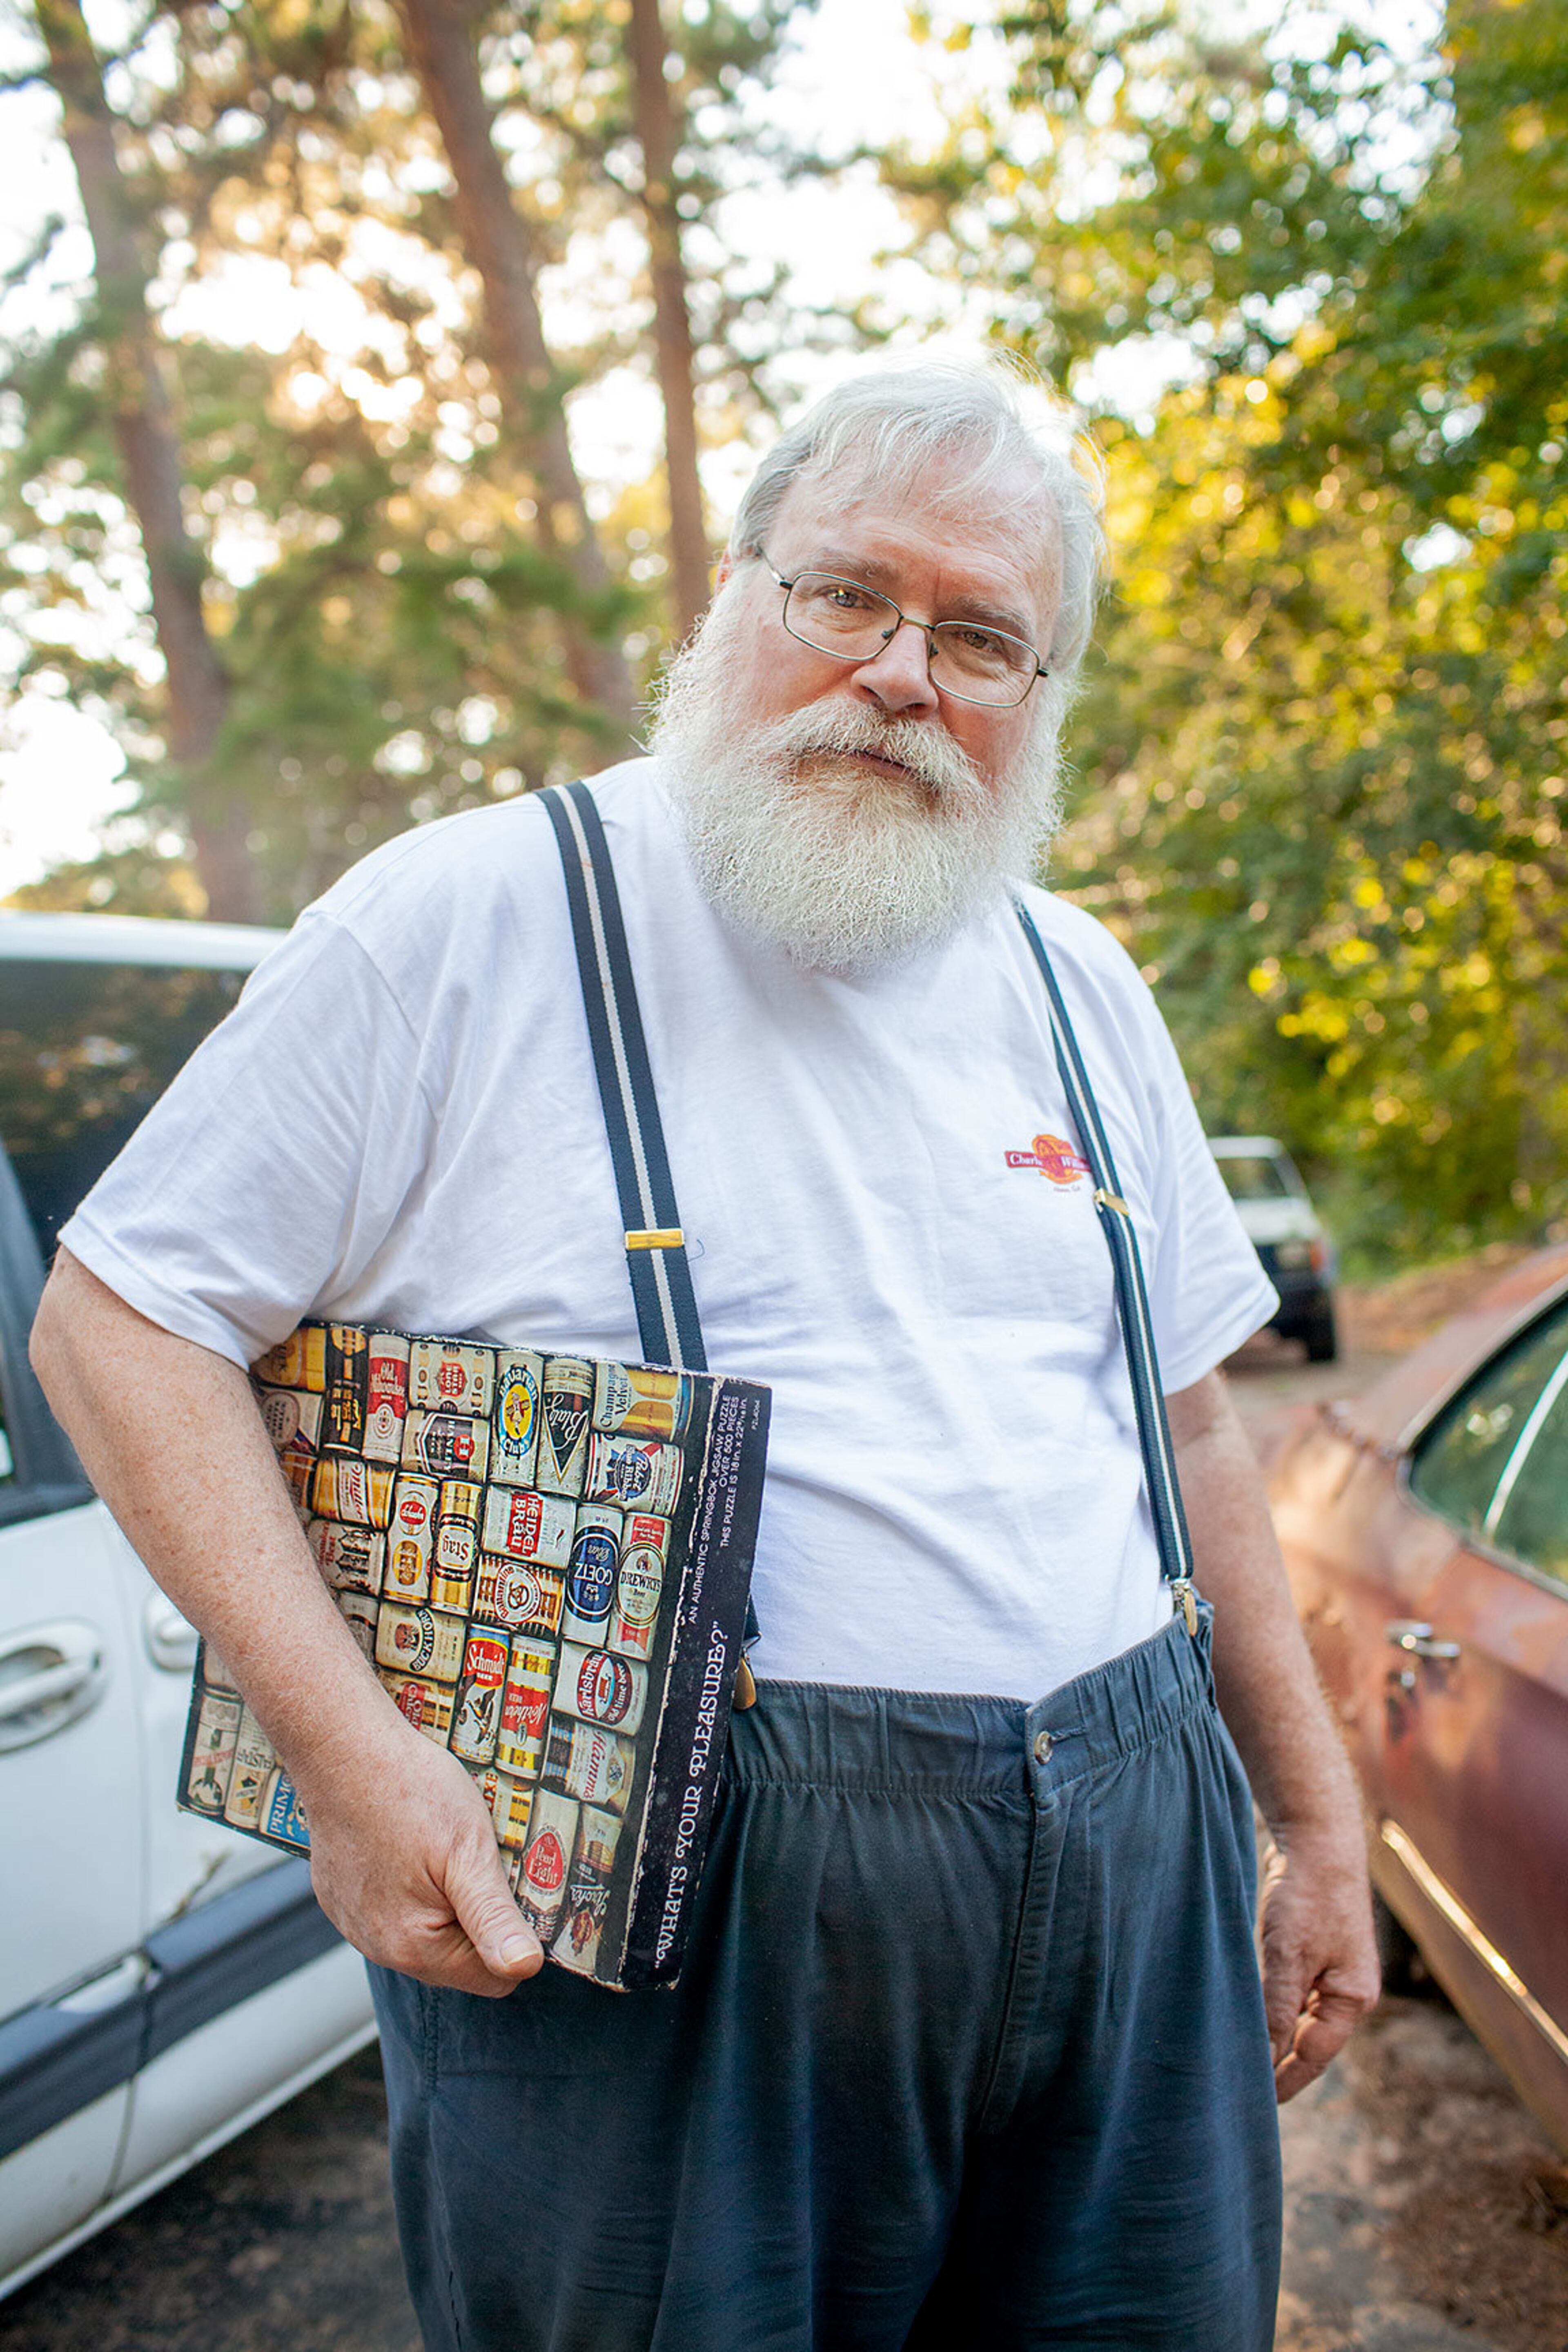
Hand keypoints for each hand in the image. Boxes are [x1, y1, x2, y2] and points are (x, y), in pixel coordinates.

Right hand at [299, 1720, 543, 1996]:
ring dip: (447, 1900)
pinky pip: (393, 1910)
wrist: (343, 1750)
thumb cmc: (410, 1792)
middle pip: (460, 1958)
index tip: (512, 1885)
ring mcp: (354, 1924)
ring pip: (427, 1933)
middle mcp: (379, 1948)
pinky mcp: (341, 1899)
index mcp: (416, 1947)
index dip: (513, 1934)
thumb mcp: (470, 1851)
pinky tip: (412, 1845)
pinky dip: (410, 1886)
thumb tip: (526, 1968)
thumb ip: (494, 1918)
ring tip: (446, 1847)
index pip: (494, 1978)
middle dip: (479, 1916)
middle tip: (480, 1858)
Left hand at [1258, 1818, 1380, 2100]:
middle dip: (1277, 2063)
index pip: (1313, 2056)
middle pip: (1308, 2042)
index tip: (1252, 2106)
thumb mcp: (1289, 1956)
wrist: (1317, 1838)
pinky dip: (1270, 2007)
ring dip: (1271, 2035)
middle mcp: (1346, 1991)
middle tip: (1237, 2088)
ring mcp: (1331, 1971)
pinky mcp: (1312, 1952)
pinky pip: (1290, 1993)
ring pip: (1297, 2018)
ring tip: (1235, 2059)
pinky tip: (1245, 2016)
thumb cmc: (1309, 1895)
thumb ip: (1278, 2008)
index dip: (1282, 2081)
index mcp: (1353, 1999)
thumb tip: (1264, 2056)